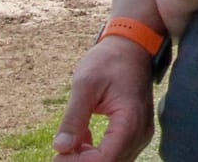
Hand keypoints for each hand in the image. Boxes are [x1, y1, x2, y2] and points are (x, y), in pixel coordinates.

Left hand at [52, 35, 155, 158]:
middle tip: (59, 152)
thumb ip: (74, 118)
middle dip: (81, 161)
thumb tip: (60, 148)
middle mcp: (140, 132)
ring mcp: (141, 133)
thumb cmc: (109, 61)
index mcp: (130, 120)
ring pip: (112, 161)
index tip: (56, 155)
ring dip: (88, 158)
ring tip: (70, 141)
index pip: (105, 159)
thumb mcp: (85, 84)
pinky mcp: (136, 132)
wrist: (132, 46)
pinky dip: (95, 152)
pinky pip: (115, 153)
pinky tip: (81, 139)